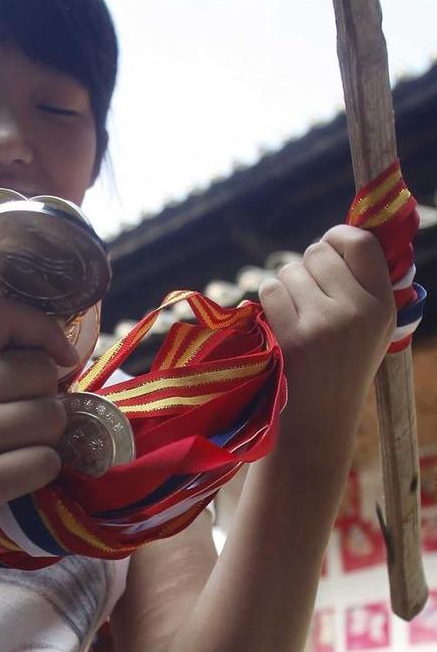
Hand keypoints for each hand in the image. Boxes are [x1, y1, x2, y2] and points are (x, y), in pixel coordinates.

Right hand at [0, 295, 77, 590]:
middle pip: (40, 370)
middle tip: (21, 426)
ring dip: (46, 439)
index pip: (0, 313)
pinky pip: (45, 461)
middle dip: (46, 399)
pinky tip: (12, 480)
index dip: (44, 328)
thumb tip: (59, 358)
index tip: (60, 357)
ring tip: (13, 453)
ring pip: (51, 415)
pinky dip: (40, 473)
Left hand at [259, 225, 395, 430]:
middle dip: (306, 267)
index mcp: (383, 303)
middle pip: (317, 251)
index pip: (361, 242)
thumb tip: (338, 234)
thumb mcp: (372, 326)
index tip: (328, 249)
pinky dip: (269, 301)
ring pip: (289, 270)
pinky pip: (270, 290)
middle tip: (308, 295)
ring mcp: (324, 323)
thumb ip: (362, 282)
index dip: (337, 237)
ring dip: (285, 286)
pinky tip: (280, 322)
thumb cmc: (342, 363)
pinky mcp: (293, 336)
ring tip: (297, 315)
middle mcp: (358, 310)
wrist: (320, 417)